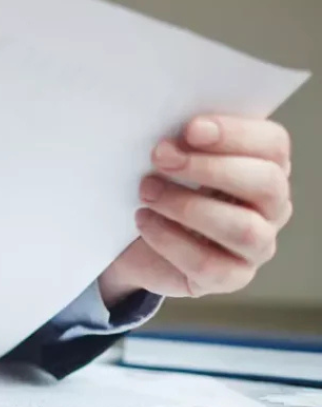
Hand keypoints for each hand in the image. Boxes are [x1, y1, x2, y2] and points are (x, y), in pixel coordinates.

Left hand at [98, 115, 292, 305]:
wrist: (134, 241)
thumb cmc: (162, 186)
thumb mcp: (171, 157)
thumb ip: (183, 139)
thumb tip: (171, 130)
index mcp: (265, 165)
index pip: (273, 145)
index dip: (236, 134)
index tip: (191, 129)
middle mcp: (271, 206)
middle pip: (266, 183)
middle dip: (210, 168)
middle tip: (160, 157)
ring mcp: (257, 246)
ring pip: (243, 228)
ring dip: (188, 206)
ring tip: (147, 191)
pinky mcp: (230, 277)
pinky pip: (209, 263)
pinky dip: (171, 240)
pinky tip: (144, 221)